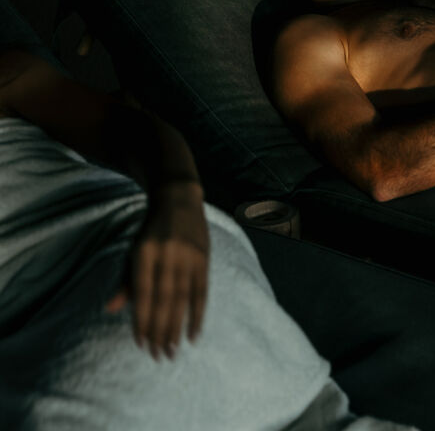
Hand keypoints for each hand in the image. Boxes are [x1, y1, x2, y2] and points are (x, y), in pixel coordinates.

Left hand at [106, 181, 208, 359]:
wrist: (178, 199)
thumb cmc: (151, 230)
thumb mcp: (134, 249)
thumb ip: (126, 280)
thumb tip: (110, 309)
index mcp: (145, 251)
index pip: (143, 293)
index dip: (142, 319)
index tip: (141, 343)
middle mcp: (167, 253)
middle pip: (164, 299)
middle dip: (160, 330)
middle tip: (158, 355)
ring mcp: (188, 255)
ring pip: (182, 298)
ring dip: (177, 328)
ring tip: (172, 351)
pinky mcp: (203, 257)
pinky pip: (201, 291)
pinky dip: (198, 315)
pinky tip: (193, 335)